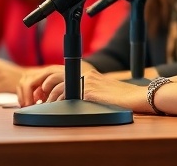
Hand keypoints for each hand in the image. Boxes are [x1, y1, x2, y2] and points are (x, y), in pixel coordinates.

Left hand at [18, 68, 146, 110]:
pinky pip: (67, 94)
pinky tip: (57, 106)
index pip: (62, 71)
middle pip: (56, 74)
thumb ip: (87, 88)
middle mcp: (85, 73)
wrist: (136, 96)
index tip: (45, 91)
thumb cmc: (122, 96)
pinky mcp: (88, 91)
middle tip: (40, 96)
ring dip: (50, 95)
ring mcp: (86, 81)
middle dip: (45, 85)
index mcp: (87, 71)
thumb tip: (74, 96)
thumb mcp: (101, 89)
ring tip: (46, 103)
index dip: (51, 81)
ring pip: (59, 85)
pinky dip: (59, 100)